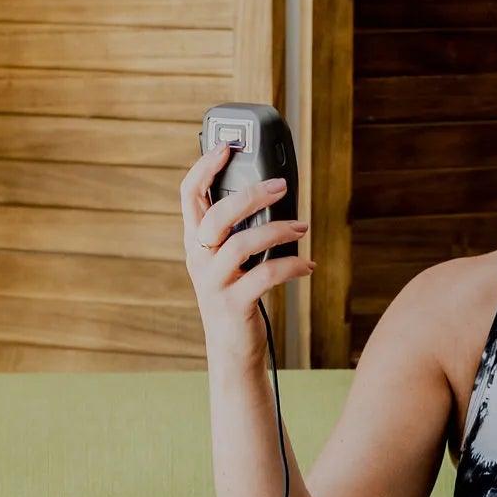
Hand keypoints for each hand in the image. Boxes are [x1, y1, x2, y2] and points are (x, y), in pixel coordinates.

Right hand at [180, 141, 313, 366]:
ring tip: (302, 228)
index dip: (204, 167)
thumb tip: (271, 194)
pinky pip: (265, 275)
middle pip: (217, 216)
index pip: (188, 196)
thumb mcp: (229, 260)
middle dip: (251, 195)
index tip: (227, 146)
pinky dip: (291, 266)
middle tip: (281, 186)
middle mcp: (199, 260)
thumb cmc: (236, 296)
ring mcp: (213, 283)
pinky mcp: (233, 305)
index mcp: (196, 242)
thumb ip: (238, 230)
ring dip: (278, 231)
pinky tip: (307, 265)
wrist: (232, 350)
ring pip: (241, 244)